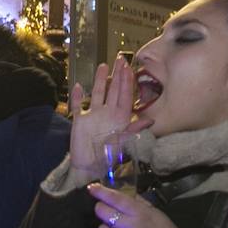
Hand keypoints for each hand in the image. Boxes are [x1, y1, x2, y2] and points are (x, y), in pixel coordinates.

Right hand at [69, 58, 151, 176]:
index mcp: (119, 118)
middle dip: (117, 75)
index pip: (125, 95)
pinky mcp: (80, 120)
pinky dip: (77, 97)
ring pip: (97, 94)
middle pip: (113, 91)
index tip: (129, 68)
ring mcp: (93, 115)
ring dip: (99, 81)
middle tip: (120, 59)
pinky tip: (78, 86)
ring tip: (103, 66)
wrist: (88, 168)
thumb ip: (134, 131)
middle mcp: (107, 113)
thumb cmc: (107, 157)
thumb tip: (150, 121)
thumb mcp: (123, 143)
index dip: (127, 82)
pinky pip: (78, 105)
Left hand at [90, 184, 186, 227]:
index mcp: (142, 214)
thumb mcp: (158, 215)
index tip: (92, 188)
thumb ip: (140, 204)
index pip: (116, 199)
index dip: (101, 192)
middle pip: (102, 212)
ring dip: (106, 227)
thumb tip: (124, 194)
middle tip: (106, 210)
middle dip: (102, 209)